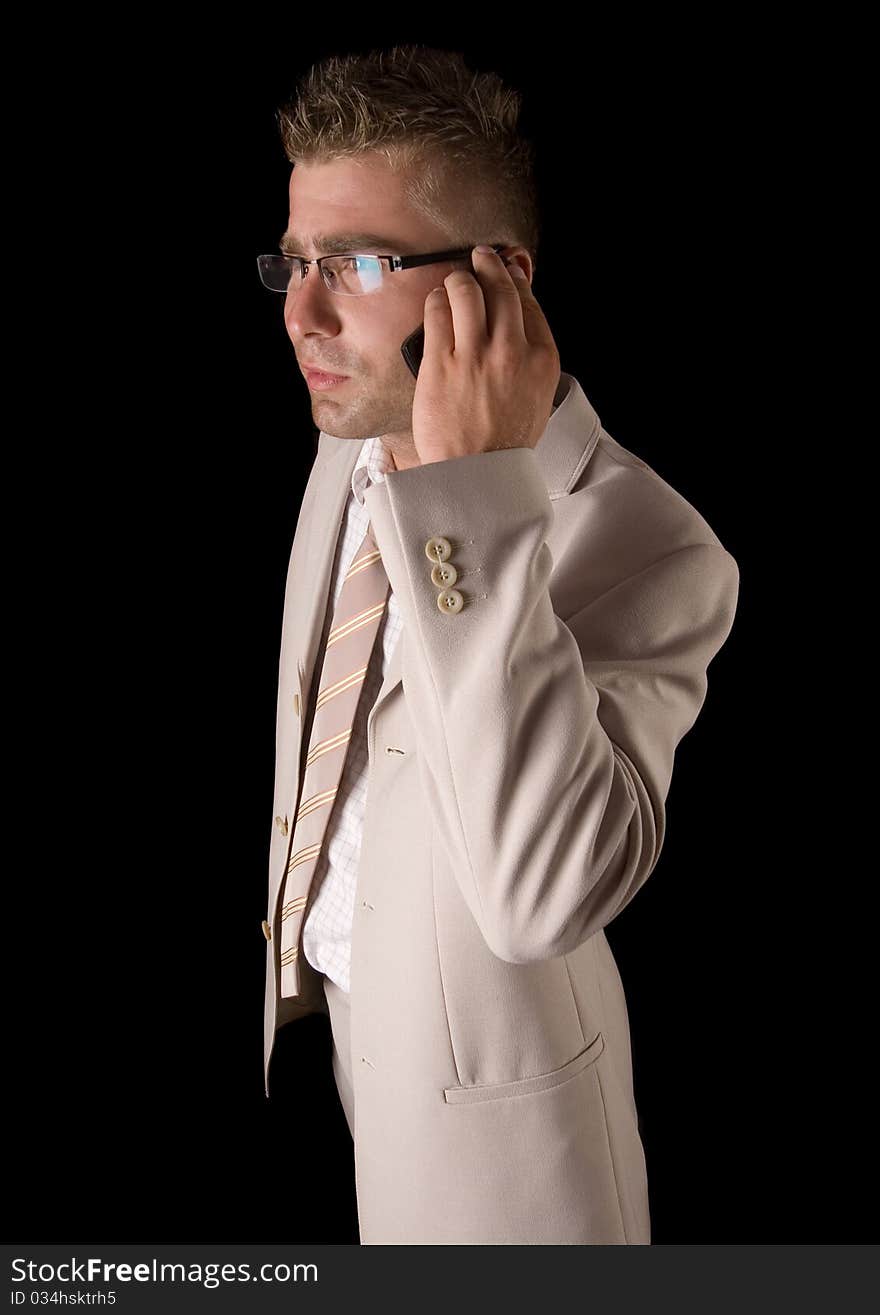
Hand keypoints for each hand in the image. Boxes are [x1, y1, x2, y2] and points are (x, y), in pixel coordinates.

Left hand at [410, 245, 560, 464]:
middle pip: (501, 289)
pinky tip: (436, 304)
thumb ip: (530, 361)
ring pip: (467, 290)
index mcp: (542, 361)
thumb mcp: (535, 399)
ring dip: (459, 279)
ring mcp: (475, 356)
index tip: (506, 272)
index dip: (515, 281)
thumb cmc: (503, 444)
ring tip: (454, 282)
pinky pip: (437, 312)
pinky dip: (436, 301)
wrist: (477, 476)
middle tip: (480, 257)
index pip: (529, 304)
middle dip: (489, 266)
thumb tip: (516, 328)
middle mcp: (512, 352)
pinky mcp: (441, 363)